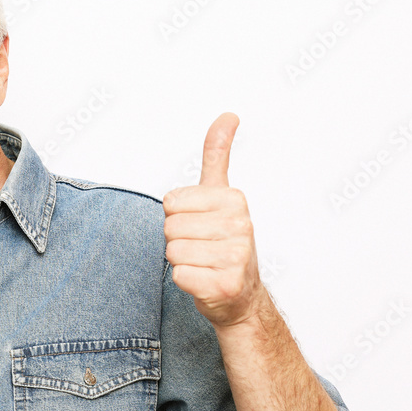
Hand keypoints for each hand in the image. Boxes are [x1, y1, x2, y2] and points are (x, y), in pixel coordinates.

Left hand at [162, 113, 266, 327]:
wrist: (242, 295)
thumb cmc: (224, 242)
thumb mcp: (221, 194)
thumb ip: (218, 155)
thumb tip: (228, 115)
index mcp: (234, 199)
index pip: (171, 202)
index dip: (177, 216)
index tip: (201, 223)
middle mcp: (241, 226)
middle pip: (169, 227)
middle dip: (178, 239)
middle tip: (202, 247)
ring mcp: (236, 257)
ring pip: (172, 251)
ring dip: (182, 261)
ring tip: (204, 263)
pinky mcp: (225, 284)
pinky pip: (178, 275)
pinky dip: (185, 281)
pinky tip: (206, 281)